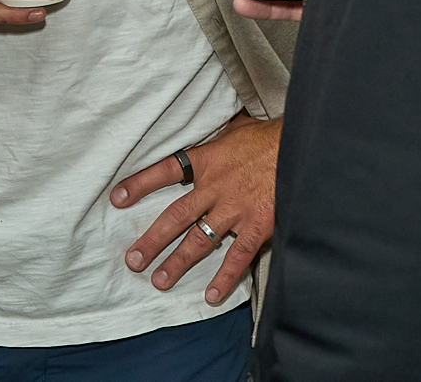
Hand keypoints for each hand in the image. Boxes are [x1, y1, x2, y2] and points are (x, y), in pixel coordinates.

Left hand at [110, 112, 279, 302]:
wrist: (303, 147)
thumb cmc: (270, 136)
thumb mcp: (237, 128)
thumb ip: (218, 138)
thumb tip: (209, 126)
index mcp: (206, 160)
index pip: (164, 171)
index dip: (139, 184)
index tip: (117, 199)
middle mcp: (214, 188)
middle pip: (175, 216)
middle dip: (152, 240)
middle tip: (132, 260)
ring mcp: (235, 210)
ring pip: (199, 241)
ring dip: (178, 263)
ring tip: (158, 281)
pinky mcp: (257, 226)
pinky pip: (237, 257)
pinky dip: (224, 277)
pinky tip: (210, 295)